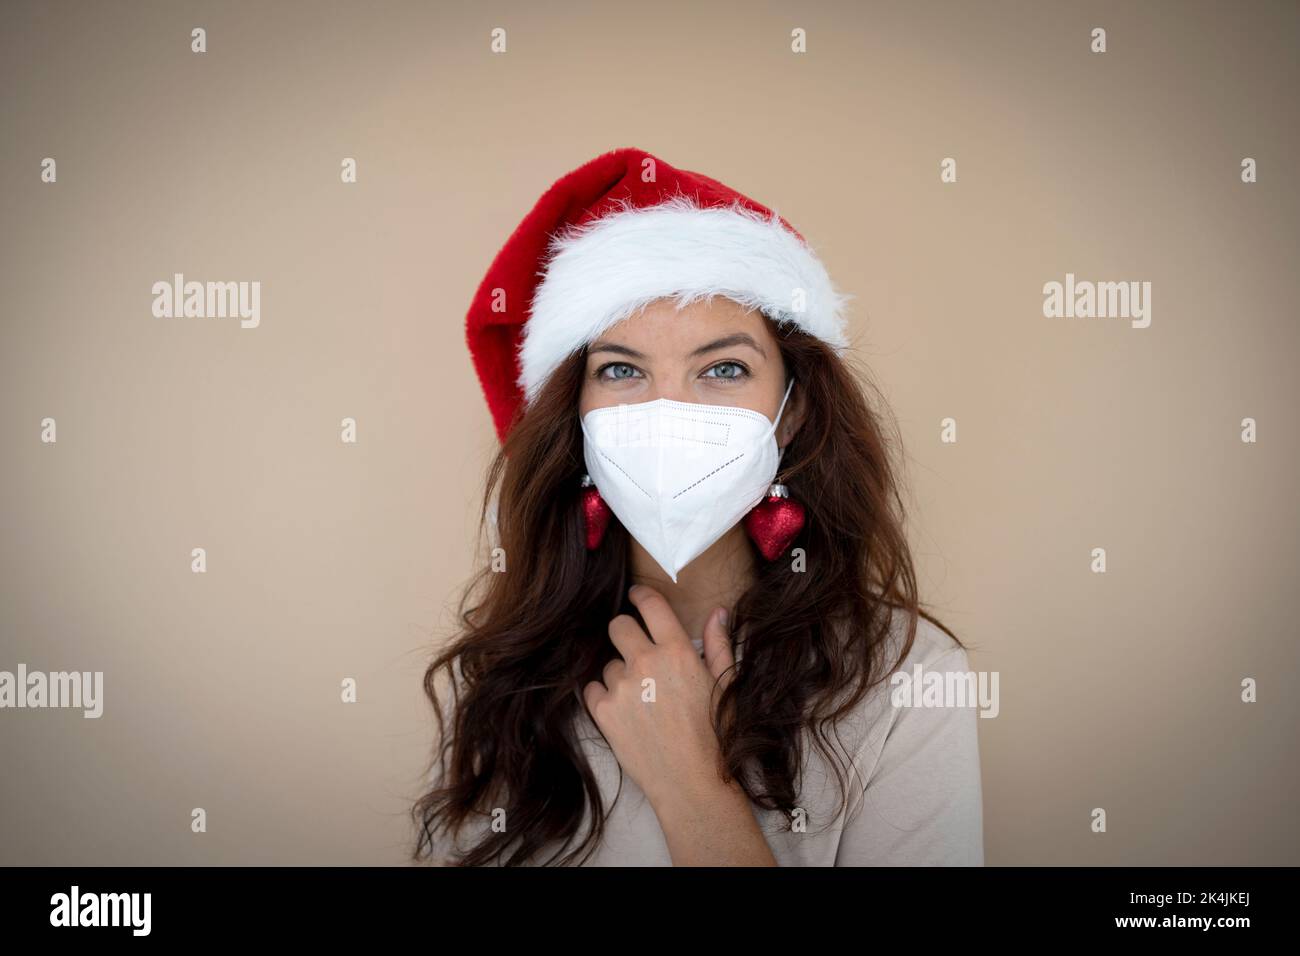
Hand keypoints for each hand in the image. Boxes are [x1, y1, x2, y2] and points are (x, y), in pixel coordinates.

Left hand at [582, 584, 737, 810]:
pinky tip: (625, 713)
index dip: (640, 595)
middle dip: (625, 633)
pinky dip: (605, 697)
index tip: (637, 595)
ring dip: (620, 674)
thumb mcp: (726, 685)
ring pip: (608, 664)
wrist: (693, 783)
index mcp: (678, 651)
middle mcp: (646, 663)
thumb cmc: (717, 736)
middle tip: (636, 650)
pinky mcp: (604, 713)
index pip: (650, 605)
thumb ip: (718, 644)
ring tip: (642, 699)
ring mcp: (622, 688)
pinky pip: (593, 690)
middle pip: (618, 626)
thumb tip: (718, 612)